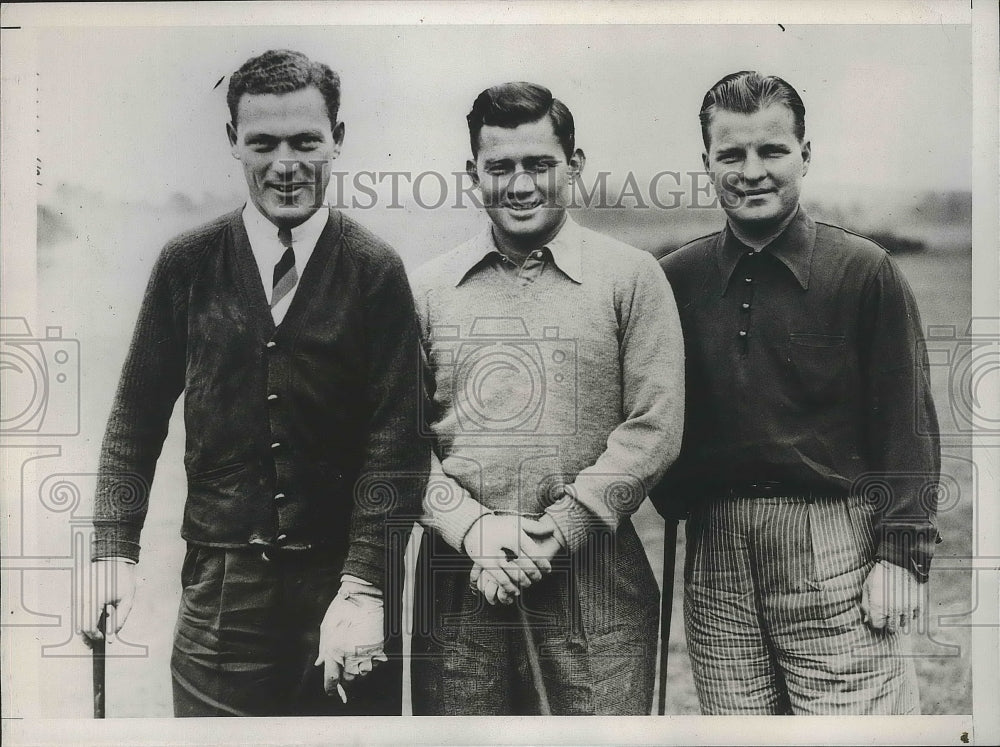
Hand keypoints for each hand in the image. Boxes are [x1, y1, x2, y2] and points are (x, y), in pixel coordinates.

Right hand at [79, 559, 135, 646]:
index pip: (88, 626)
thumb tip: (110, 638)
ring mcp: (76, 592)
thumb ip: (119, 620)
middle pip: (80, 624)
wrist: (114, 558)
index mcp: (94, 600)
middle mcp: (81, 597)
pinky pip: (77, 607)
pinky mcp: (75, 589)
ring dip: (86, 623)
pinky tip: (94, 613)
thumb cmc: (123, 579)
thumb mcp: (127, 601)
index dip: (95, 636)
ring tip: (97, 626)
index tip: (103, 639)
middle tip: (98, 639)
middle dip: (89, 633)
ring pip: (77, 617)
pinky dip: (84, 614)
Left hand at [314, 580, 386, 695]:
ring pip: (362, 674)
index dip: (331, 689)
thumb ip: (323, 648)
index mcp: (335, 651)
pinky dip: (370, 662)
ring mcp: (367, 654)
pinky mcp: (379, 649)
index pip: (332, 680)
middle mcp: (351, 656)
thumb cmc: (343, 609)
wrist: (365, 596)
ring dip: (357, 670)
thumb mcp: (327, 627)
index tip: (331, 691)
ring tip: (355, 658)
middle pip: (348, 680)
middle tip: (343, 668)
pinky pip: (375, 665)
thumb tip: (320, 663)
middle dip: (344, 678)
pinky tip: (365, 652)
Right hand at [462, 514, 552, 598]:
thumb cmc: (498, 525)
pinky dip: (510, 587)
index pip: (534, 553)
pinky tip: (515, 590)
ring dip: (524, 582)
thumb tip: (551, 529)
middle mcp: (507, 544)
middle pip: (527, 565)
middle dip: (534, 574)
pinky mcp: (486, 563)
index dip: (543, 564)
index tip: (548, 570)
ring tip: (528, 584)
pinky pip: (501, 579)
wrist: (472, 525)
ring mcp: (495, 554)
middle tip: (539, 579)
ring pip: (515, 574)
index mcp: (516, 534)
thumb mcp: (516, 521)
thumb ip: (533, 527)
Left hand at [861, 560, 923, 632]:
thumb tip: (866, 620)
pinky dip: (911, 613)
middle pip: (891, 628)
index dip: (876, 621)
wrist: (900, 562)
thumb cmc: (880, 574)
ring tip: (897, 607)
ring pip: (904, 623)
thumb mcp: (867, 588)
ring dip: (900, 618)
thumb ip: (865, 606)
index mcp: (878, 607)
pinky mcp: (918, 604)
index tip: (877, 615)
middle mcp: (893, 611)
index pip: (877, 626)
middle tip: (887, 612)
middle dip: (888, 621)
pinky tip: (906, 604)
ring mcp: (907, 608)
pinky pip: (915, 616)